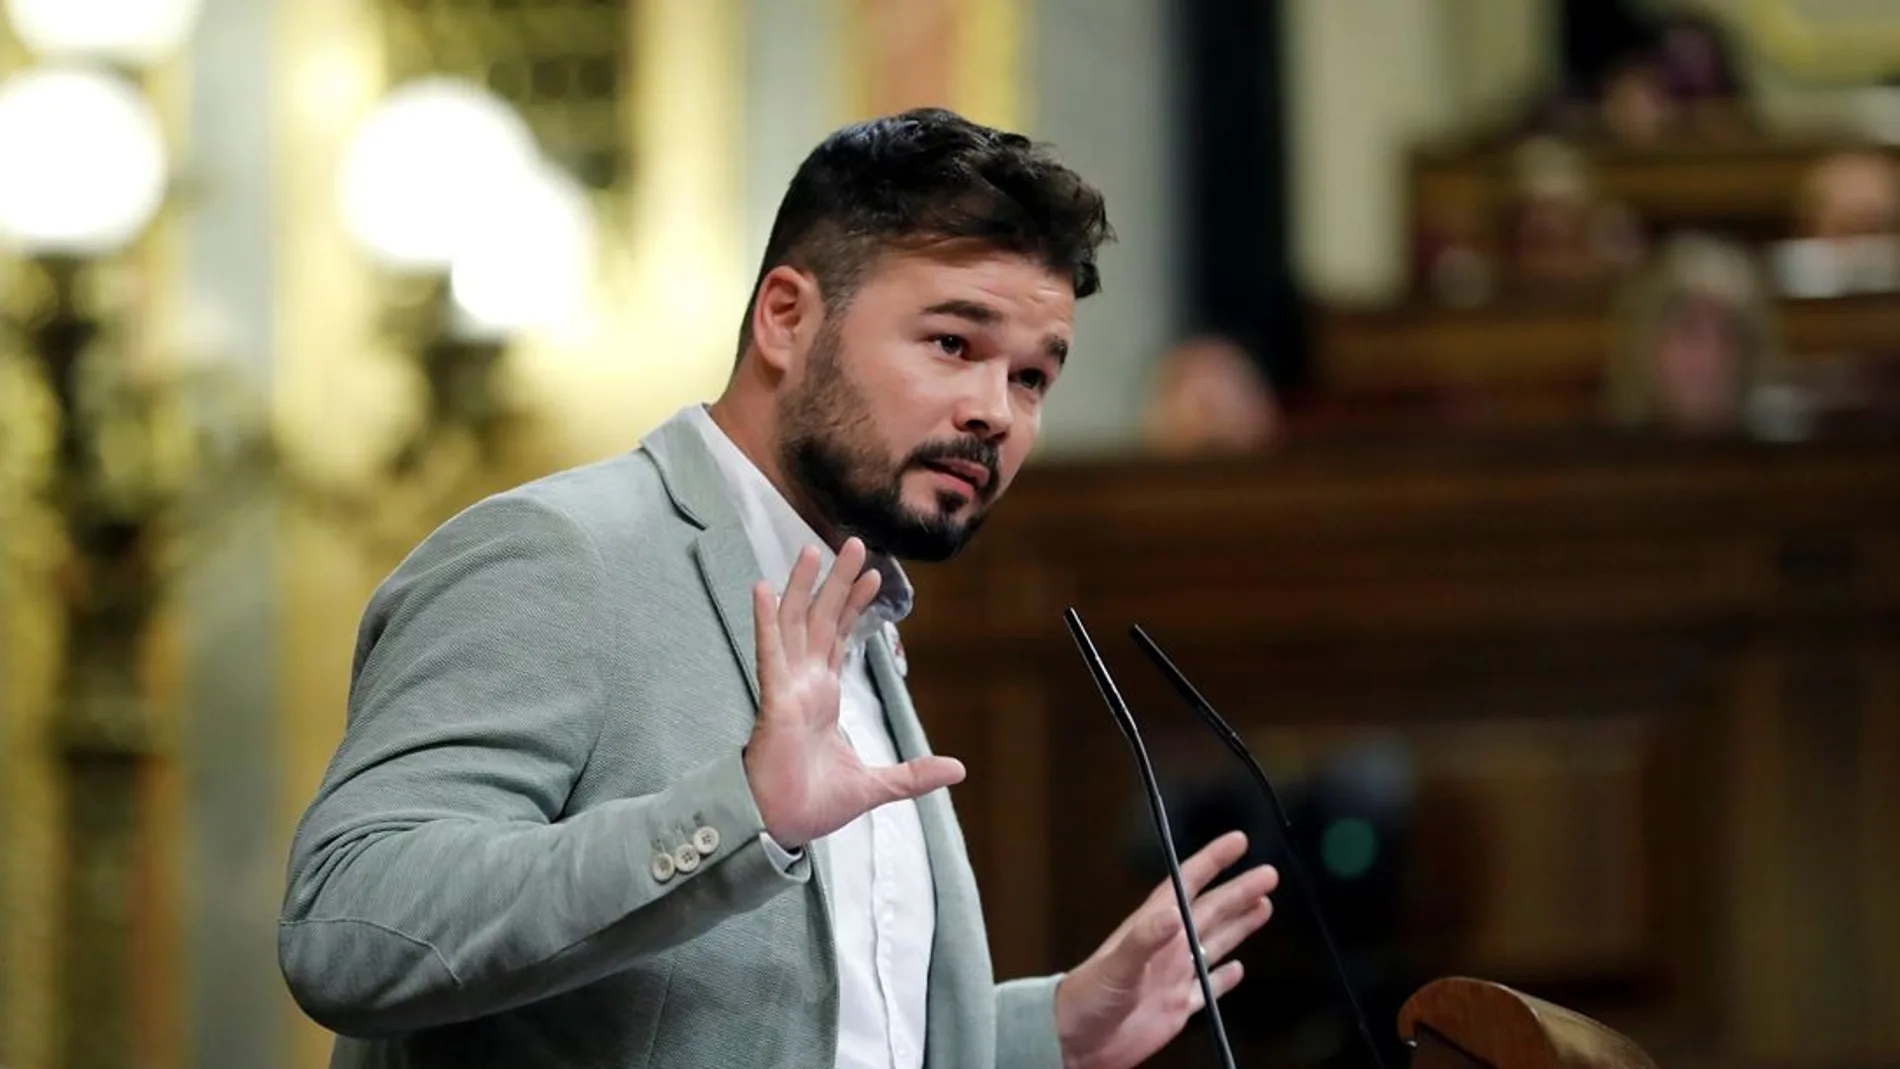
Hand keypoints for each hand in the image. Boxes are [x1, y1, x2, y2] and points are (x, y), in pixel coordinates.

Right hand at [743, 538, 965, 847]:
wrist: (782, 827)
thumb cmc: (813, 804)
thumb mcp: (877, 786)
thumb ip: (914, 774)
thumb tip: (958, 769)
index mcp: (823, 697)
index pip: (840, 638)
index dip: (854, 606)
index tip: (875, 577)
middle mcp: (804, 684)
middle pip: (821, 619)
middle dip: (838, 582)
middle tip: (855, 544)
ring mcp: (787, 688)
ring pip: (795, 624)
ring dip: (803, 586)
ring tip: (813, 549)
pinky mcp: (773, 701)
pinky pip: (769, 653)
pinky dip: (766, 620)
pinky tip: (764, 588)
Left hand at [1054, 831, 1277, 1068]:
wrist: (1074, 1041)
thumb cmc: (1084, 998)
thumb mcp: (1115, 965)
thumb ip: (1144, 939)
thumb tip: (1175, 913)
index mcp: (1151, 928)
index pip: (1187, 884)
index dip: (1212, 861)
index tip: (1237, 841)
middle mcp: (1166, 947)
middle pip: (1211, 912)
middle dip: (1239, 892)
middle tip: (1268, 875)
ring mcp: (1172, 976)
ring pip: (1215, 944)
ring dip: (1239, 926)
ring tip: (1263, 907)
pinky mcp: (1176, 1007)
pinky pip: (1208, 989)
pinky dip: (1224, 979)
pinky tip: (1238, 969)